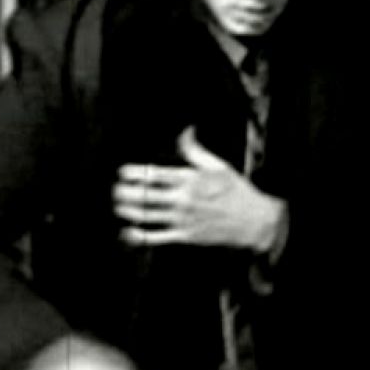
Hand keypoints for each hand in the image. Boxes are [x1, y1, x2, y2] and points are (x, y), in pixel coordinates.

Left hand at [113, 126, 284, 252]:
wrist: (253, 220)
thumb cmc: (236, 191)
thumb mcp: (218, 165)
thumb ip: (195, 150)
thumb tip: (185, 131)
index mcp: (190, 179)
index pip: (154, 174)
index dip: (133, 173)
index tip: (123, 172)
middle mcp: (183, 199)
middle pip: (144, 195)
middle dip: (125, 192)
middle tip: (116, 189)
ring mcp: (182, 219)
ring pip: (145, 215)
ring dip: (127, 210)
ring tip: (118, 206)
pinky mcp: (184, 236)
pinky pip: (155, 237)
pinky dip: (138, 236)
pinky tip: (127, 232)